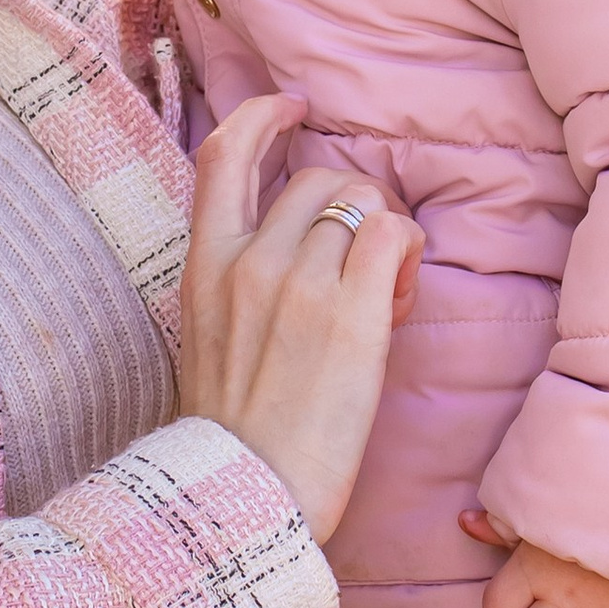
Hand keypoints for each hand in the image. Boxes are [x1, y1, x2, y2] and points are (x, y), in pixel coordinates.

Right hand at [180, 95, 419, 544]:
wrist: (244, 496)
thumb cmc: (233, 439)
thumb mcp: (208, 344)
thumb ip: (238, 288)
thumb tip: (302, 257)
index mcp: (203, 268)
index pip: (222, 156)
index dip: (262, 118)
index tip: (294, 111)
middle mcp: (247, 262)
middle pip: (318, 179)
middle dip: (355, 207)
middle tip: (366, 272)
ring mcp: (298, 282)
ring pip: (362, 201)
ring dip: (385, 236)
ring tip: (383, 298)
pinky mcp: (351, 311)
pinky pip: (392, 234)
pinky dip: (405, 254)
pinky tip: (397, 300)